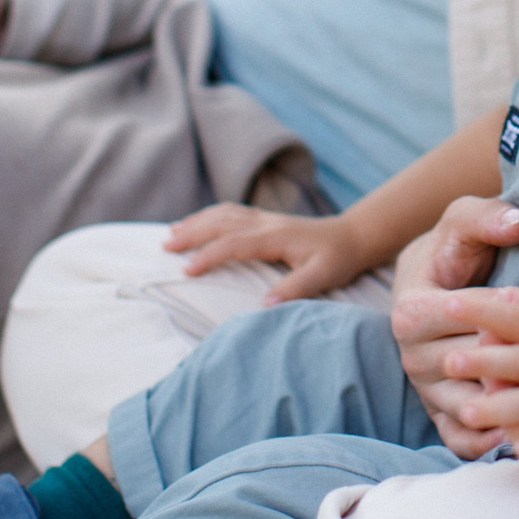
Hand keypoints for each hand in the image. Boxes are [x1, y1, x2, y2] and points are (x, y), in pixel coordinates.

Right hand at [163, 205, 374, 302]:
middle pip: (222, 222)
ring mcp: (265, 218)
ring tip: (171, 233)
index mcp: (276, 236)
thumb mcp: (323, 276)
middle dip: (192, 233)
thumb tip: (264, 305)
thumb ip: (295, 289)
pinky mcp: (265, 220)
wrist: (353, 235)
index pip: (234, 243)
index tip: (188, 271)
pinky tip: (198, 223)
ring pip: (224, 213)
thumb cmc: (338, 258)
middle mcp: (266, 222)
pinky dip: (209, 216)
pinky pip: (231, 212)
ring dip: (196, 222)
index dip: (209, 255)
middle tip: (165, 247)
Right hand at [389, 197, 518, 457]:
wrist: (434, 282)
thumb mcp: (463, 221)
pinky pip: (463, 440)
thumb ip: (487, 218)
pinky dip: (494, 442)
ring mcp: (427, 392)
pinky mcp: (440, 416)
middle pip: (477, 367)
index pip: (471, 321)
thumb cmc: (454, 250)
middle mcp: (413, 358)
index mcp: (412, 313)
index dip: (518, 312)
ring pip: (474, 409)